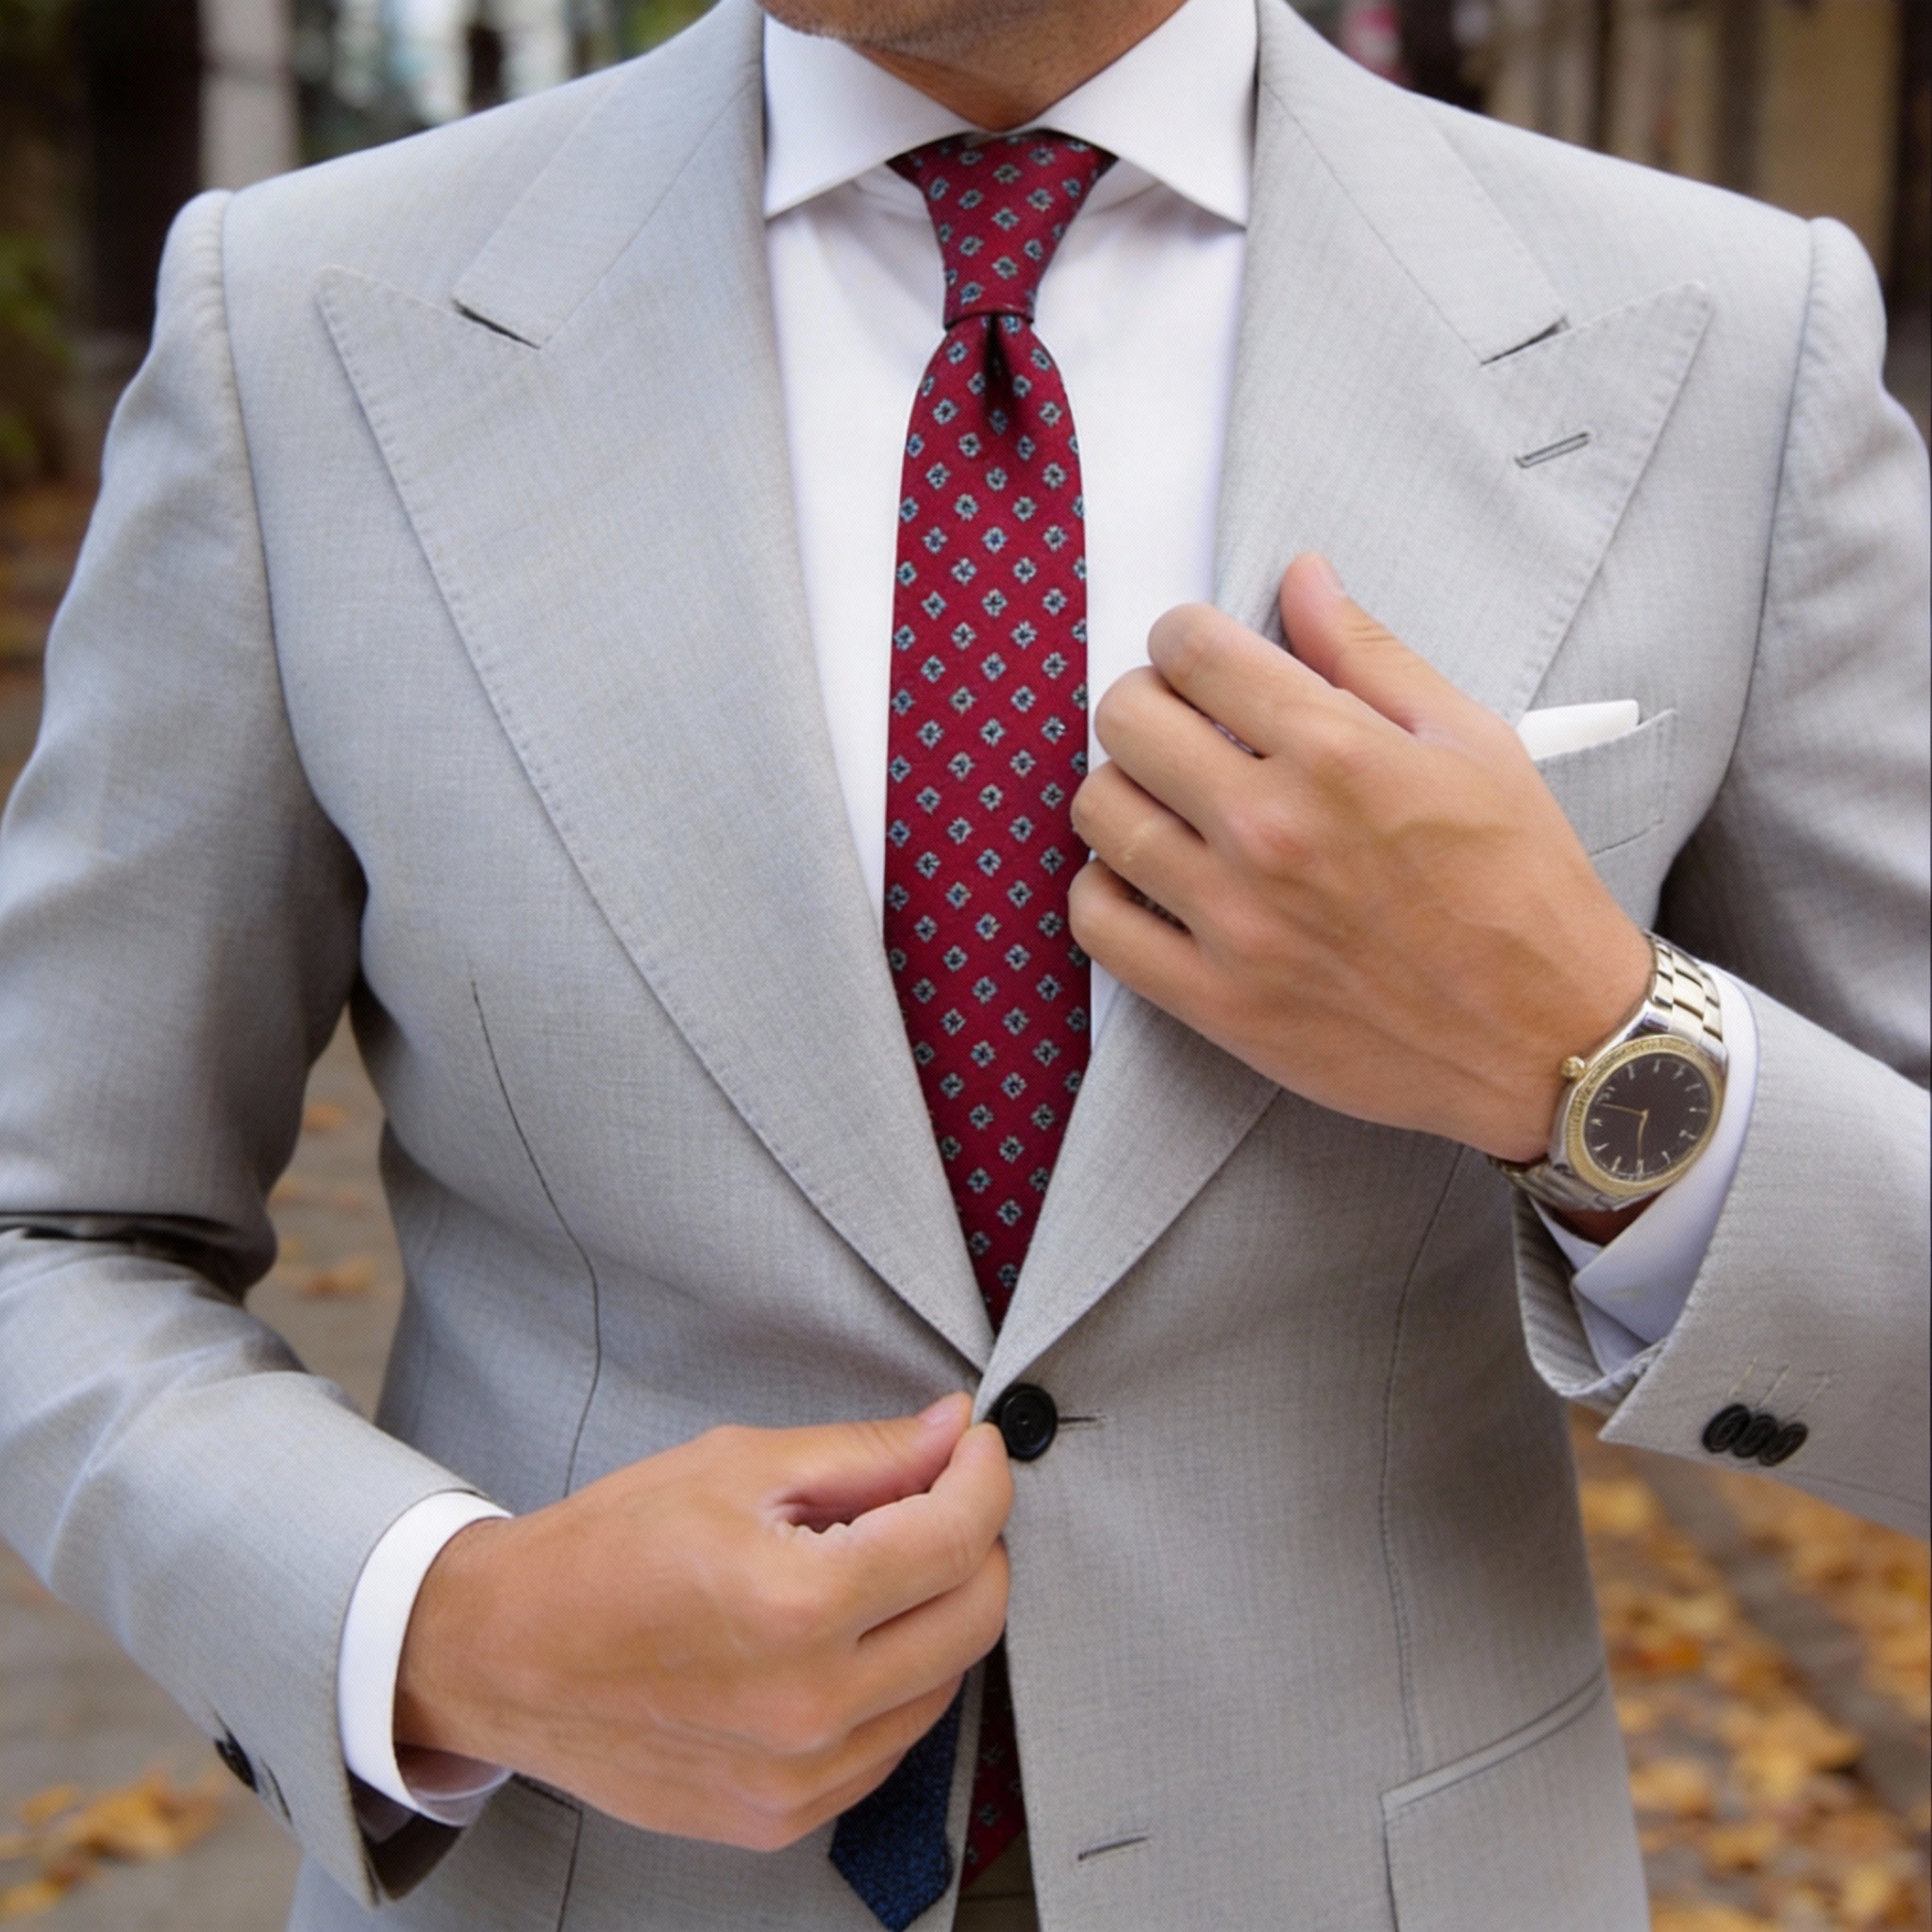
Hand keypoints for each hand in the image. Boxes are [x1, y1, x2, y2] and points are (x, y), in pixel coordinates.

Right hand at [394, 1395, 1011, 1850]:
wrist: (505, 1657)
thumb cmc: (606, 1550)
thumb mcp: (735, 1466)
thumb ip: (864, 1454)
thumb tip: (953, 1433)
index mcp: (796, 1603)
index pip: (958, 1536)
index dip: (984, 1475)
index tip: (975, 1447)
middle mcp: (809, 1704)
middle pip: (976, 1616)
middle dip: (975, 1540)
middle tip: (936, 1496)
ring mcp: (798, 1776)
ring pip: (945, 1684)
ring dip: (937, 1612)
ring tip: (874, 1566)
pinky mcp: (782, 1817)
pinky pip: (890, 1743)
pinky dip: (894, 1681)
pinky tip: (844, 1637)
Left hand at [1067, 554, 1651, 1162]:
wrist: (1550, 1038)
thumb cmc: (1521, 885)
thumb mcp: (1472, 743)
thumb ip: (1370, 654)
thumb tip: (1301, 575)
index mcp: (1336, 752)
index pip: (1192, 650)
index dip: (1183, 637)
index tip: (1198, 658)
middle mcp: (1272, 829)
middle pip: (1127, 720)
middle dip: (1146, 703)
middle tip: (1181, 725)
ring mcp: (1235, 920)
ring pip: (1100, 813)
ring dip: (1122, 790)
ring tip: (1167, 802)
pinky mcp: (1216, 1000)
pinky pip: (1098, 922)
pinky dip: (1105, 889)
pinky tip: (1148, 878)